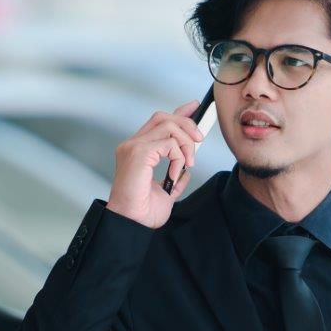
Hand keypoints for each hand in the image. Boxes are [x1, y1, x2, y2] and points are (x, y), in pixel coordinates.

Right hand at [106, 101, 204, 228]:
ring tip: (188, 163)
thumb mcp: (166, 191)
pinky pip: (169, 144)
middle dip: (187, 123)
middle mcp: (133, 145)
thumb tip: (186, 171)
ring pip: (168, 126)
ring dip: (185, 144)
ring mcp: (133, 147)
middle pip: (163, 117)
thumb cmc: (142, 212)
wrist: (131, 223)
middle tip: (199, 141)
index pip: (158, 122)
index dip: (179, 112)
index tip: (195, 107)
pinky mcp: (138, 153)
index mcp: (137, 151)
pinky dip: (178, 158)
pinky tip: (174, 173)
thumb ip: (175, 177)